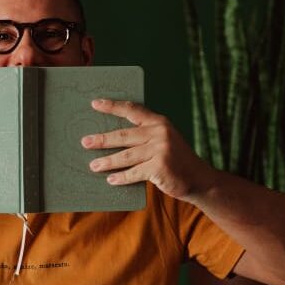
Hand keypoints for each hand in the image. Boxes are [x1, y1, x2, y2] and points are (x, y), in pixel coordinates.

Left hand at [81, 99, 214, 201]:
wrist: (199, 179)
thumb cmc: (176, 161)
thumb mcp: (164, 141)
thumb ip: (145, 137)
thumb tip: (113, 141)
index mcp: (159, 122)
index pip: (132, 109)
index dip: (112, 106)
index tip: (94, 104)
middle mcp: (160, 132)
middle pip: (123, 135)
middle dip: (102, 139)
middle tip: (85, 142)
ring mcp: (160, 149)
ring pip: (126, 156)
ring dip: (107, 161)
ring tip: (93, 166)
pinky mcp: (159, 167)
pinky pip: (134, 173)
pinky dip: (121, 178)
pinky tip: (110, 180)